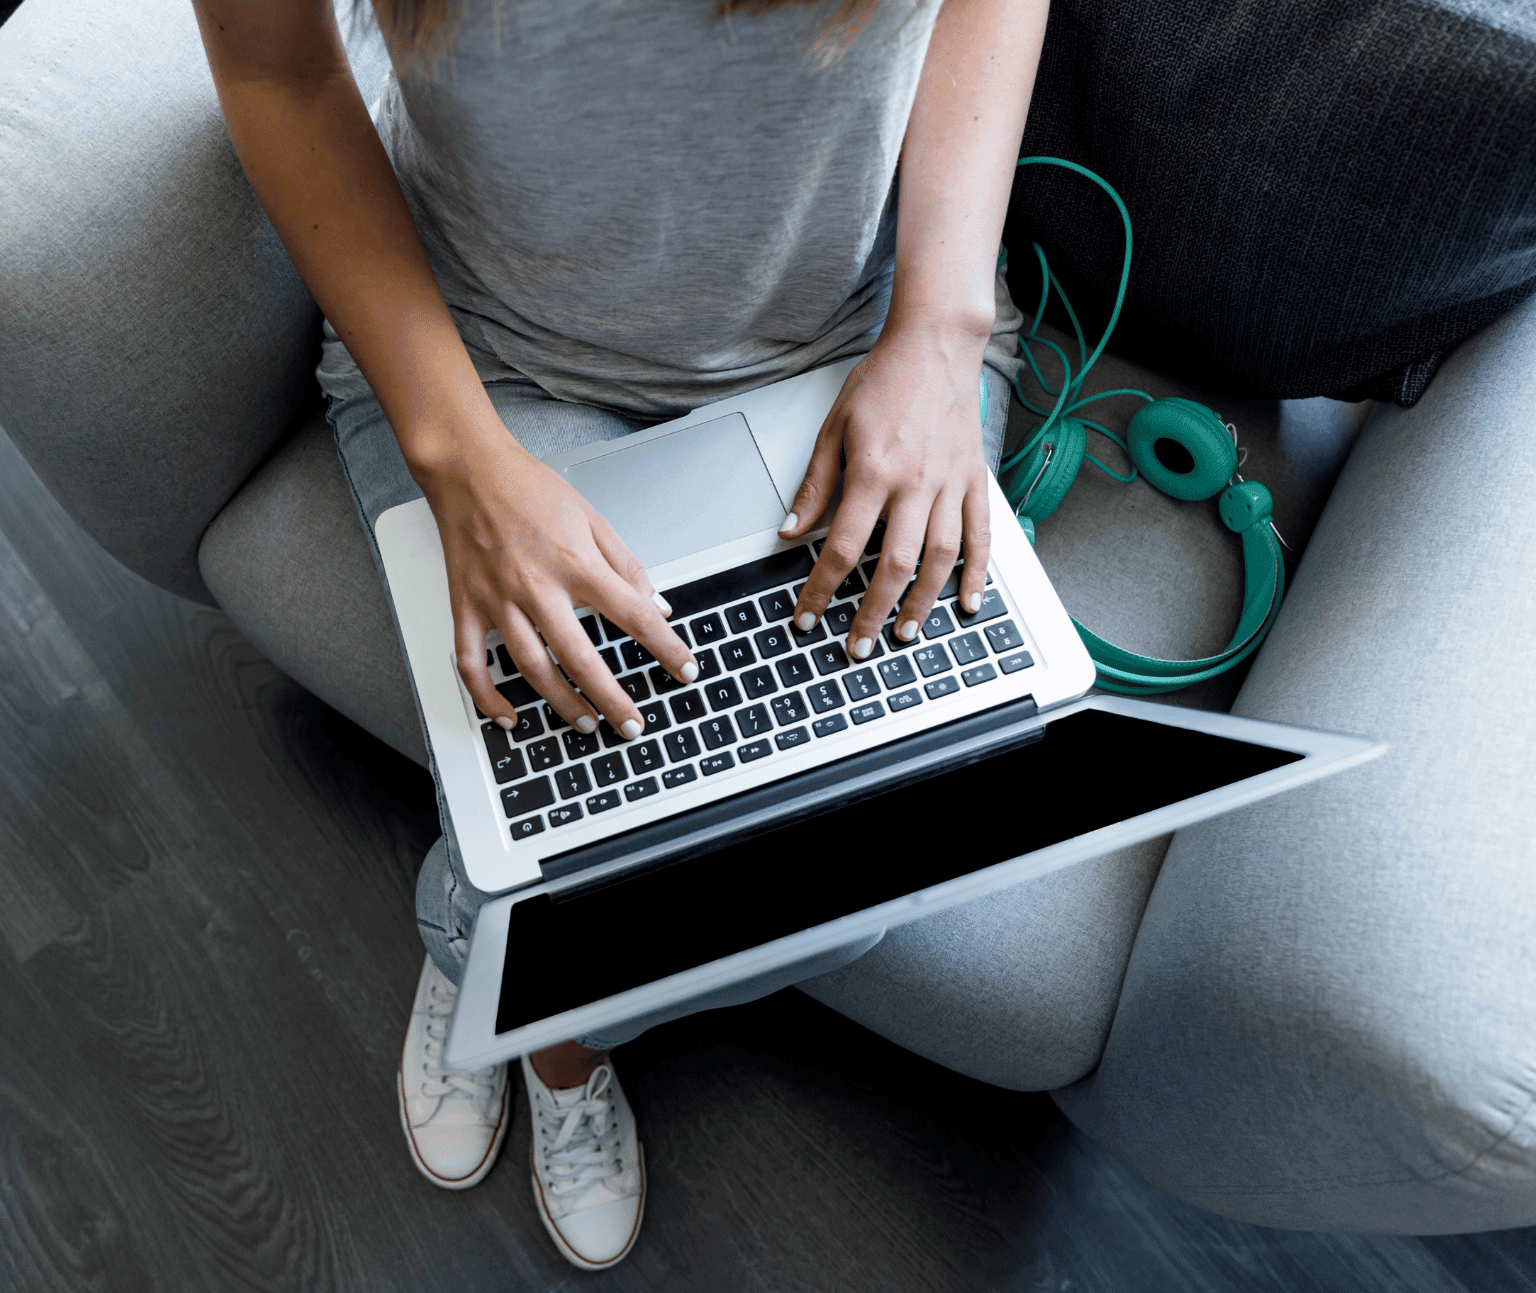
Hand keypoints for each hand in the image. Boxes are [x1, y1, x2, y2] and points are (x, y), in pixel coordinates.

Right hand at [413, 419, 697, 738]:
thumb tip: (656, 604)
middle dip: (611, 698)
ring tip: (586, 723)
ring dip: (561, 703)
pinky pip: (471, 662)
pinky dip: (487, 696)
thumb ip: (627, 565)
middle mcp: (536, 586)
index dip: (664, 647)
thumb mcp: (593, 519)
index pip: (632, 614)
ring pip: (531, 667)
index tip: (684, 670)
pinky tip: (509, 716)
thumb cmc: (530, 488)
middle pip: (580, 657)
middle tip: (633, 724)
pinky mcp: (465, 606)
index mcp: (575, 563)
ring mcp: (498, 600)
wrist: (469, 469)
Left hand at [780, 327, 992, 657]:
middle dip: (871, 612)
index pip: (842, 547)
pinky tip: (966, 602)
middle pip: (893, 565)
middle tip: (858, 646)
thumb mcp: (833, 428)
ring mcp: (950, 484)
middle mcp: (915, 484)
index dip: (821, 589)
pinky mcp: (975, 480)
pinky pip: (980, 535)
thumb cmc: (883, 381)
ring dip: (922, 603)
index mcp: (872, 472)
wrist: (935, 345)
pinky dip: (976, 573)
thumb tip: (791, 531)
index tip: (808, 615)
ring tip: (905, 633)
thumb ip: (814, 485)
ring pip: (939, 559)